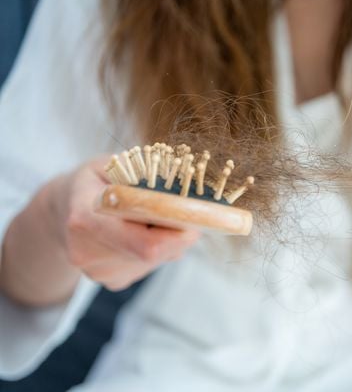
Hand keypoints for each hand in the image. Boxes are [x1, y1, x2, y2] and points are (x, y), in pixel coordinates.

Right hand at [1, 158, 199, 305]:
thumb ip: (146, 177)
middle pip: (157, 252)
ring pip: (159, 259)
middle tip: (183, 209)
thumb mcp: (113, 164)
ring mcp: (100, 273)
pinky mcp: (113, 281)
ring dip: (169, 238)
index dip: (178, 231)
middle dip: (179, 231)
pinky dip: (159, 248)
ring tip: (150, 216)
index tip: (195, 213)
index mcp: (86, 220)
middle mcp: (88, 253)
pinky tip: (141, 231)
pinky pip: (152, 265)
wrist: (61, 211)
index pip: (147, 243)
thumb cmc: (94, 181)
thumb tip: (186, 196)